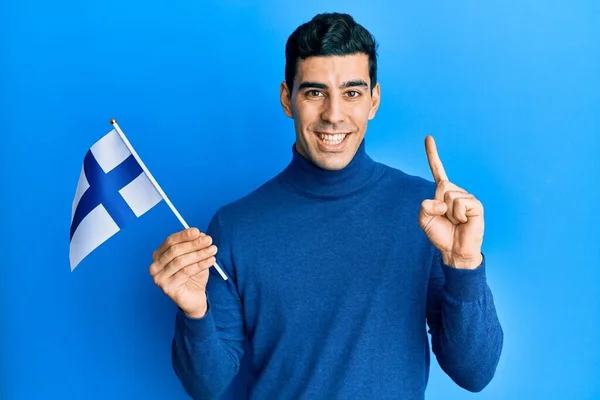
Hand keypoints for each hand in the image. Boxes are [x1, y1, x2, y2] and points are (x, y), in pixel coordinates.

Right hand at [149, 228, 217, 317]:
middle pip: (175, 250)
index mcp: (159, 255)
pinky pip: (185, 272)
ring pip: (181, 261)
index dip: (184, 235)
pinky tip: (211, 261)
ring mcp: (159, 278)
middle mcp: (155, 266)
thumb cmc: (193, 275)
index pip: (170, 241)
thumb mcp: (195, 257)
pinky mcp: (167, 287)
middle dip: (194, 244)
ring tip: (213, 250)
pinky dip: (200, 265)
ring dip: (199, 254)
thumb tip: (199, 234)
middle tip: (209, 240)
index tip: (198, 232)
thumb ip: (195, 245)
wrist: (195, 297)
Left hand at [418, 136, 483, 268]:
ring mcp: (467, 197)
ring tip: (456, 222)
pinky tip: (464, 222)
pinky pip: (460, 204)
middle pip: (441, 187)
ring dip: (449, 213)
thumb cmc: (440, 234)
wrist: (454, 250)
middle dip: (439, 205)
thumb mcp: (424, 220)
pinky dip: (458, 215)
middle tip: (446, 218)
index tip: (428, 137)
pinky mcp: (476, 205)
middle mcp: (455, 192)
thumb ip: (425, 207)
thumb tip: (439, 201)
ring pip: (450, 196)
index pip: (437, 170)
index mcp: (442, 193)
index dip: (432, 154)